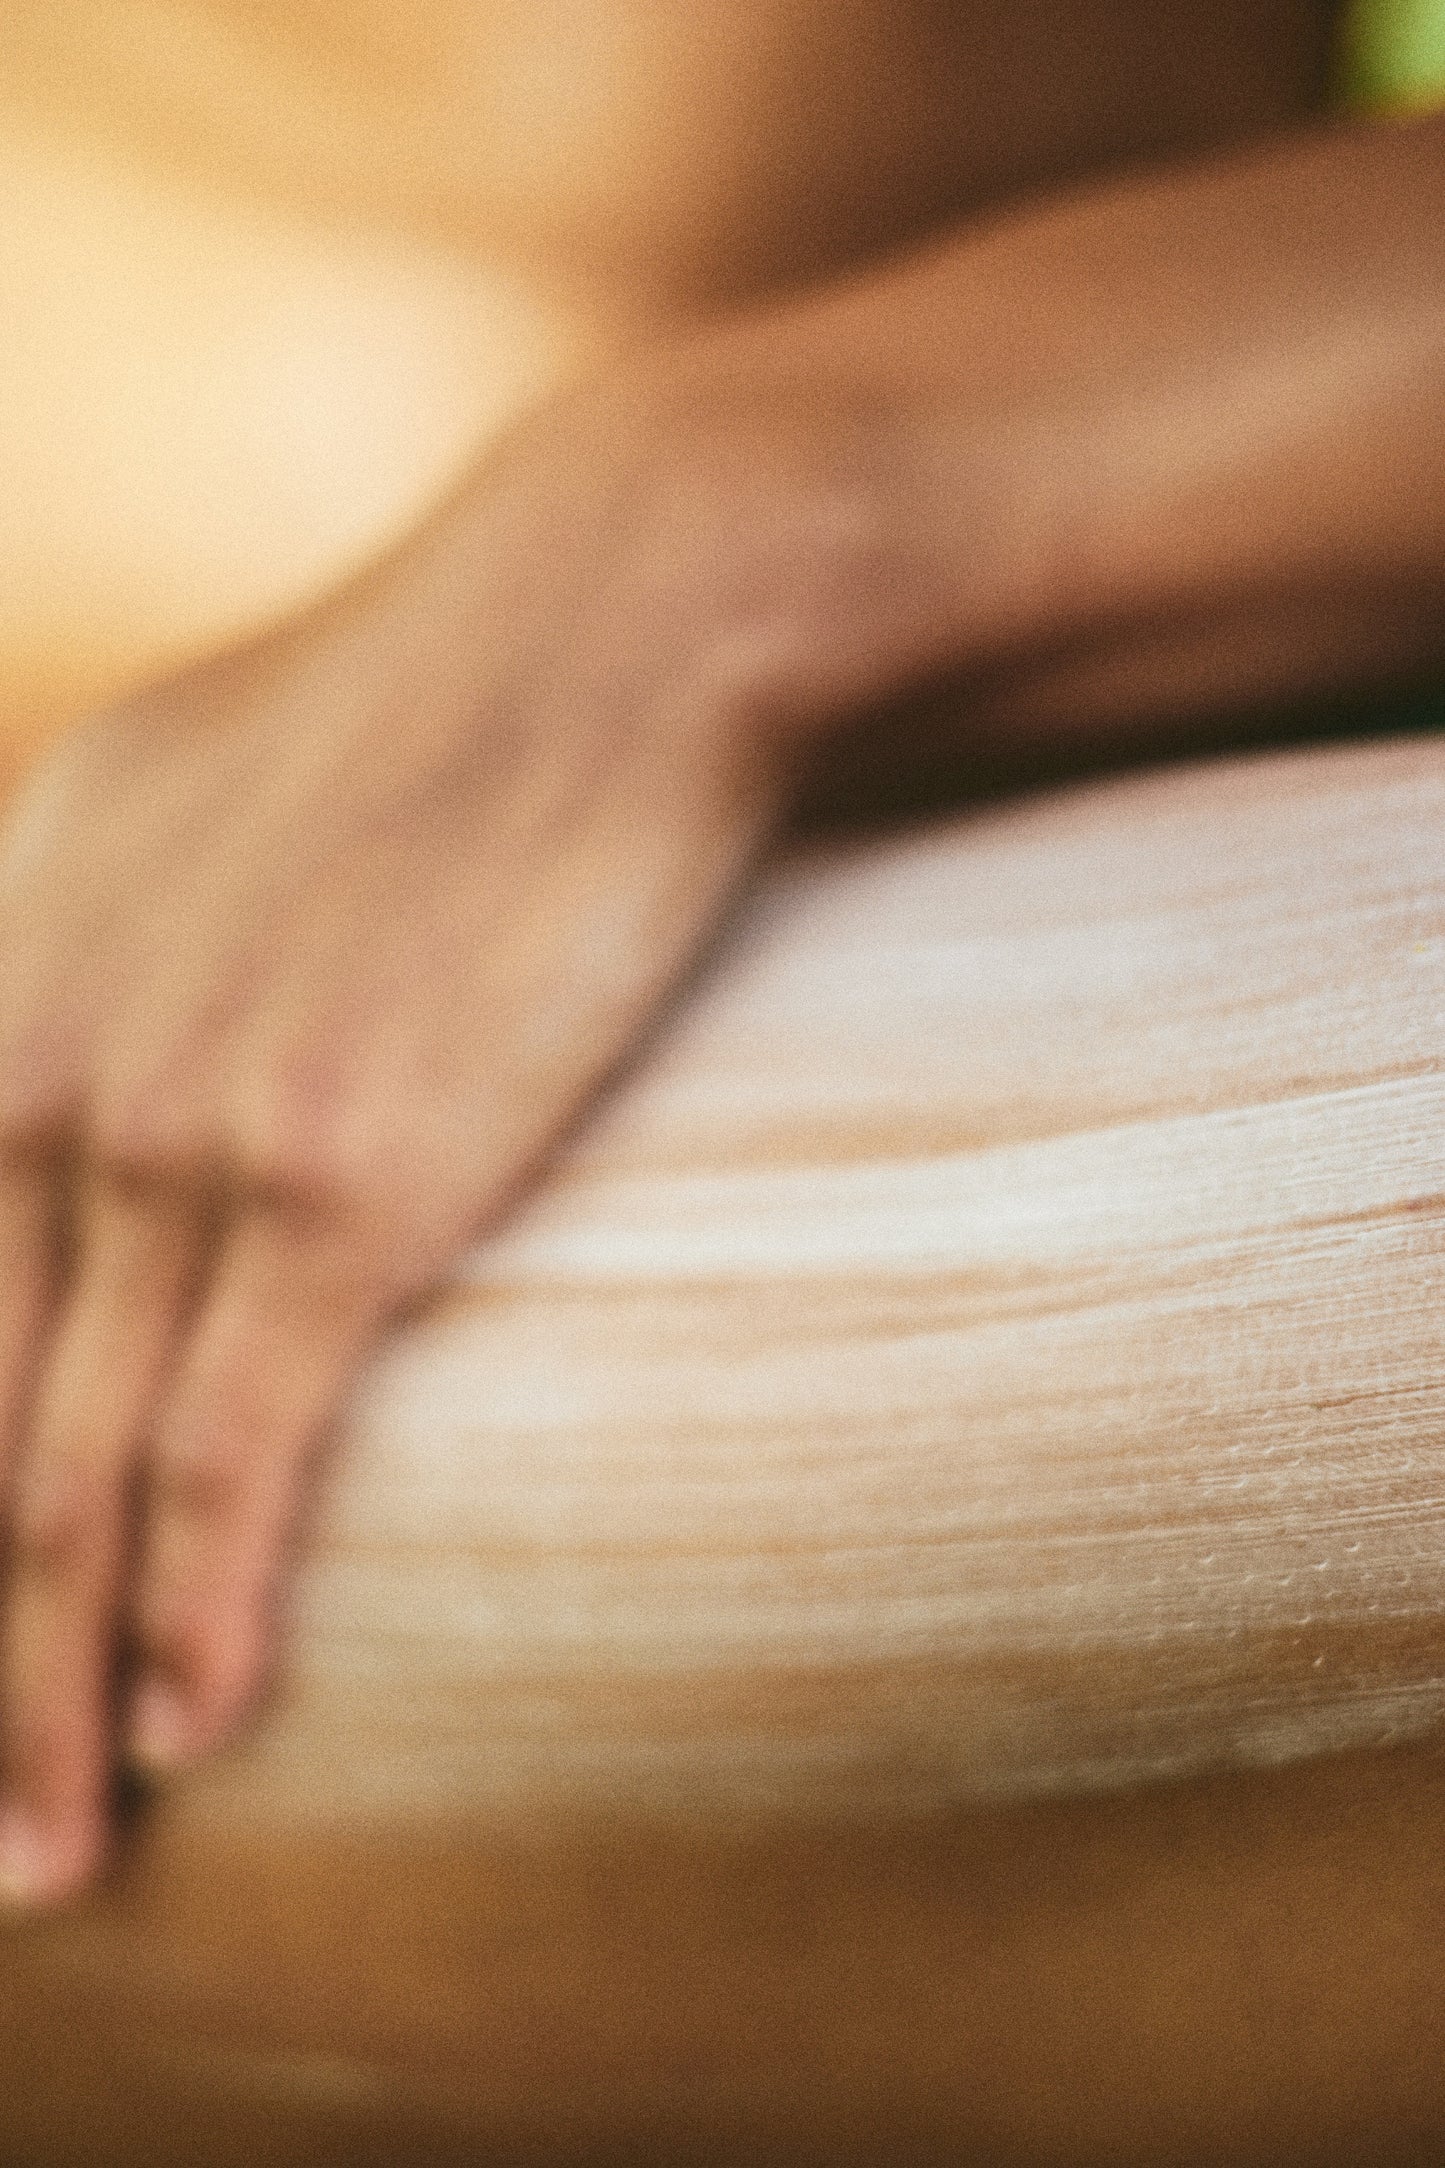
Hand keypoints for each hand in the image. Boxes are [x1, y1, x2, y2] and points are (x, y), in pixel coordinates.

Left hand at [0, 359, 836, 1905]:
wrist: (608, 617)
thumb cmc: (426, 712)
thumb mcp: (169, 793)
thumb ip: (83, 943)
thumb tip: (75, 1067)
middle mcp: (38, 1065)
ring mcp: (184, 1128)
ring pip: (69, 1473)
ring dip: (47, 1689)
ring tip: (53, 1849)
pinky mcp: (346, 1176)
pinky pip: (236, 1442)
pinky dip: (203, 1602)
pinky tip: (198, 1725)